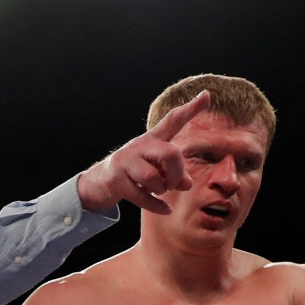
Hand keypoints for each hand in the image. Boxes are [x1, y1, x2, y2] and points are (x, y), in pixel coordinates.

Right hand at [77, 91, 210, 213]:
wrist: (98, 182)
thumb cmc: (134, 171)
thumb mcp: (155, 167)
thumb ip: (175, 173)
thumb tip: (187, 185)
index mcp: (152, 139)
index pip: (172, 121)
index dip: (190, 109)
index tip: (206, 95)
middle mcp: (139, 146)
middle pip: (169, 154)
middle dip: (176, 173)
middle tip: (174, 183)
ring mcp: (125, 163)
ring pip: (152, 177)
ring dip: (161, 189)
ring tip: (159, 190)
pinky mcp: (116, 181)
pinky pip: (142, 196)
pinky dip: (157, 205)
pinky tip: (166, 209)